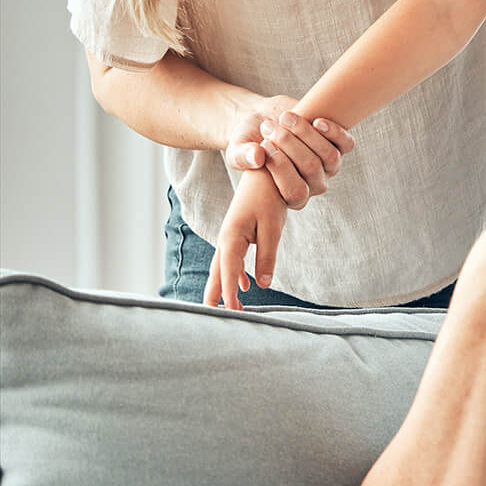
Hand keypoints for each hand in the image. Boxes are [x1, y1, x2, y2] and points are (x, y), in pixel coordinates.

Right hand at [204, 170, 289, 308]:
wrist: (265, 168)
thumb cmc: (270, 195)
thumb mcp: (272, 227)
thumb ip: (267, 255)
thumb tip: (263, 283)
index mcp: (232, 238)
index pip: (228, 274)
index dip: (230, 295)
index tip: (233, 314)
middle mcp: (226, 238)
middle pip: (218, 273)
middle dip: (217, 295)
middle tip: (213, 318)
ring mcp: (231, 235)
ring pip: (223, 267)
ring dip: (224, 286)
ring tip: (226, 308)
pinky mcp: (239, 231)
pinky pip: (233, 259)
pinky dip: (235, 274)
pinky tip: (245, 285)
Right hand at [224, 96, 353, 208]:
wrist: (264, 119)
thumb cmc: (248, 141)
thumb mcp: (237, 150)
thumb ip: (242, 156)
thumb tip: (257, 157)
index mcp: (291, 195)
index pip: (296, 192)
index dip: (281, 169)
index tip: (264, 145)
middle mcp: (314, 183)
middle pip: (312, 168)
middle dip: (289, 144)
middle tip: (268, 127)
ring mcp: (328, 164)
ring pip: (330, 156)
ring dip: (307, 134)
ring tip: (284, 118)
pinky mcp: (337, 144)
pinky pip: (346, 143)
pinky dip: (334, 132)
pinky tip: (317, 121)